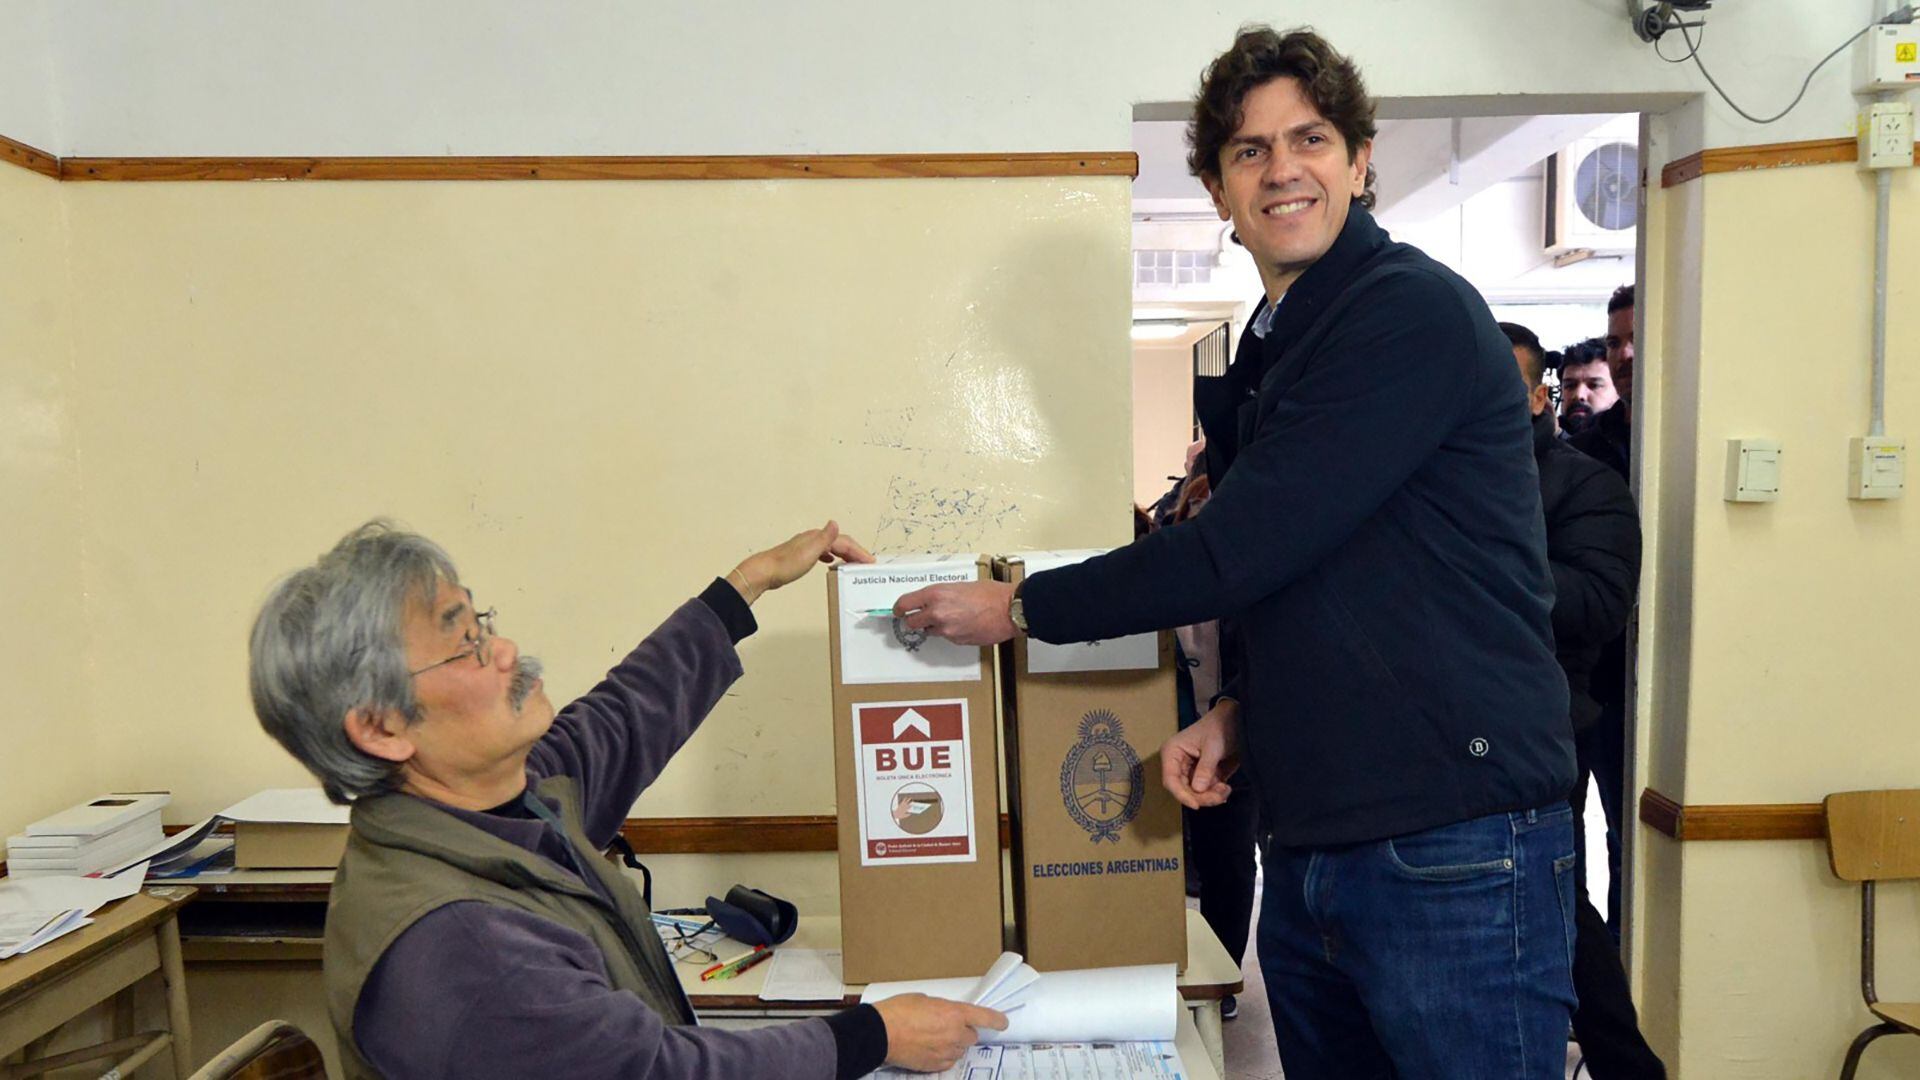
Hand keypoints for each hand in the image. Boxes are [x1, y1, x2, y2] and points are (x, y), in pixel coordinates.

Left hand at [729, 521, 873, 603]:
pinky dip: (831, 555)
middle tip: (866, 562)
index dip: (859, 551)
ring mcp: (806, 547)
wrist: (764, 572)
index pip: (844, 542)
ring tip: (853, 562)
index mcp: (816, 538)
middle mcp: (812, 539)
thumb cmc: (784, 565)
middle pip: (839, 542)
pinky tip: (830, 562)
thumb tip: (834, 523)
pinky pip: (822, 552)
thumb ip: (824, 539)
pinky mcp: (800, 556)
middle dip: (855, 551)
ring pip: (831, 546)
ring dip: (845, 553)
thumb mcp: (809, 552)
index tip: (869, 561)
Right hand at [871, 993, 1007, 1072]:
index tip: (1003, 1023)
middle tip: (947, 1026)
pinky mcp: (935, 1065)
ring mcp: (946, 1052)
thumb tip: (945, 1015)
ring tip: (933, 1038)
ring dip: (953, 1044)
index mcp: (954, 1013)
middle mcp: (955, 1034)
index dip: (996, 1020)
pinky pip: (947, 1061)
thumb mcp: (924, 1000)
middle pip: (971, 1036)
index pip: (985, 1017)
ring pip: (959, 1050)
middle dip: (964, 1032)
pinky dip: (943, 1056)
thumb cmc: (898, 1011)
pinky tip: (929, 1049)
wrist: (880, 1034)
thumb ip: (941, 1008)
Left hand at [893, 581, 1016, 645]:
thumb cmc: (990, 594)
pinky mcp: (956, 641)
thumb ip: (941, 594)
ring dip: (934, 626)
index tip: (898, 610)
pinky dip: (950, 632)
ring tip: (952, 617)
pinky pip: (946, 637)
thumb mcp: (960, 586)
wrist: (1009, 610)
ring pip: (929, 631)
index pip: (904, 605)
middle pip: (911, 622)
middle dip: (914, 620)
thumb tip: (930, 600)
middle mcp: (937, 613)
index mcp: (936, 594)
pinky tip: (963, 623)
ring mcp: (946, 630)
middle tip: (920, 616)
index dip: (899, 608)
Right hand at [1160, 698, 1240, 808]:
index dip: (1181, 794)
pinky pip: (1205, 791)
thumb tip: (1198, 790)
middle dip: (1201, 797)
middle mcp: (1177, 764)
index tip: (1196, 805)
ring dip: (1210, 796)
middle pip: (1184, 790)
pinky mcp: (1202, 776)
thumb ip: (1205, 768)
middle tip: (1219, 797)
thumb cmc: (1219, 727)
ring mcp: (1190, 771)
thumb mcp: (1213, 746)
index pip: (1170, 780)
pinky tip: (1225, 788)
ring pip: (1195, 794)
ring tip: (1226, 789)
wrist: (1235, 720)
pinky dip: (1215, 794)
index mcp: (1172, 752)